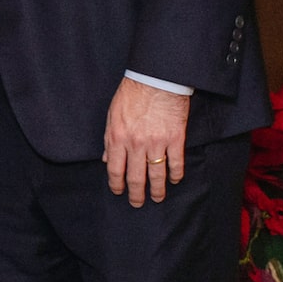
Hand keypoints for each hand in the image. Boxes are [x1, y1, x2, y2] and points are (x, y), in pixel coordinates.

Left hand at [103, 77, 188, 205]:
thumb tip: (106, 159)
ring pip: (156, 174)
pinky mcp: (175, 138)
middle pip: (135, 177)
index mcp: (117, 138)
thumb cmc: (132, 94)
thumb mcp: (112, 116)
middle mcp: (135, 144)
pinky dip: (175, 174)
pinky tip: (174, 180)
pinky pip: (176, 162)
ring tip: (157, 198)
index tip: (119, 192)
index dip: (117, 185)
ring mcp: (156, 143)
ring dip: (157, 189)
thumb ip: (109, 139)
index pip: (115, 170)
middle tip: (137, 203)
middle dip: (136, 194)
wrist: (156, 79)